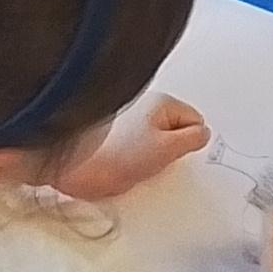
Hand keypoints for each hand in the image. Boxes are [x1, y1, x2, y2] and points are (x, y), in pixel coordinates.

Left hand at [56, 95, 209, 198]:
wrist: (70, 167)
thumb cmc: (112, 156)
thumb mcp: (166, 150)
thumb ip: (192, 139)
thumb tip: (202, 134)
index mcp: (160, 103)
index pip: (195, 121)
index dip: (188, 143)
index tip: (174, 154)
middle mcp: (143, 106)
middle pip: (173, 131)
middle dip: (168, 149)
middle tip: (153, 161)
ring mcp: (127, 121)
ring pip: (153, 142)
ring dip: (148, 157)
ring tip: (133, 166)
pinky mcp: (112, 137)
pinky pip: (135, 150)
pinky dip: (131, 160)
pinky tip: (120, 168)